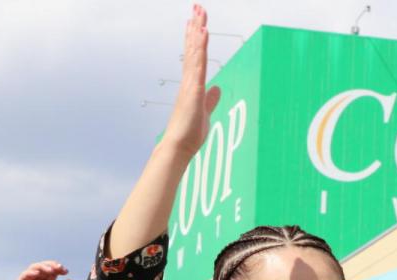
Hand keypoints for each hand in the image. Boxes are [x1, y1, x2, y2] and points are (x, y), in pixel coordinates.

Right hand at [7, 261, 72, 279]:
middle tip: (59, 268)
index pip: (52, 273)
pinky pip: (24, 276)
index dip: (59, 269)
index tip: (65, 271)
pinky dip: (30, 272)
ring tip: (51, 270)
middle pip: (44, 268)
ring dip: (42, 267)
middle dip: (52, 265)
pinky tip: (38, 273)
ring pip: (34, 269)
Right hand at [161, 5, 221, 154]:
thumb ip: (210, 100)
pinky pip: (197, 64)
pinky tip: (202, 33)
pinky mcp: (193, 89)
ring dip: (197, 31)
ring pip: (194, 52)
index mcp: (192, 85)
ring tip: (199, 12)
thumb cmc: (189, 134)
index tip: (196, 23)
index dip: (195, 39)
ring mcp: (190, 83)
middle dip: (195, 27)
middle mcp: (189, 80)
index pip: (195, 56)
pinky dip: (200, 47)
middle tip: (197, 7)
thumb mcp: (204, 112)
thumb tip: (217, 89)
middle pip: (193, 48)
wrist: (178, 147)